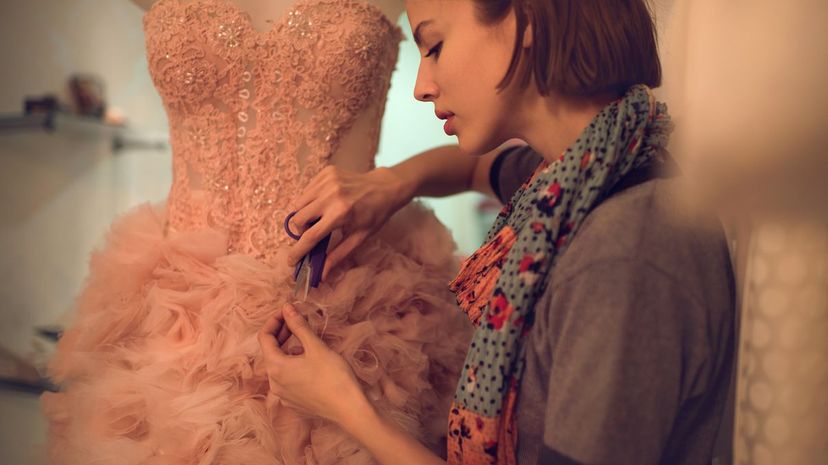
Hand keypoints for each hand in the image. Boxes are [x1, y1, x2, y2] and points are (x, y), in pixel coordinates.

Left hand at [257, 304, 370, 424]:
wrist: (348, 409)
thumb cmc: (333, 376)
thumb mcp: (316, 347)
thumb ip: (298, 326)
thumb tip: (286, 308)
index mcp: (275, 367)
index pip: (264, 337)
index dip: (274, 321)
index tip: (287, 311)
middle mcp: (274, 383)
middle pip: (271, 352)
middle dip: (282, 334)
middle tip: (296, 321)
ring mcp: (283, 395)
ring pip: (279, 366)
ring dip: (288, 350)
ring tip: (305, 341)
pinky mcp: (293, 403)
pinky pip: (287, 379)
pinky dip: (293, 366)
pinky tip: (309, 363)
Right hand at [286, 166, 414, 277]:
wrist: (385, 187)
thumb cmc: (375, 215)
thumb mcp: (359, 237)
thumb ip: (338, 255)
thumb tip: (322, 274)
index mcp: (341, 213)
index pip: (310, 236)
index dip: (298, 251)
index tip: (291, 261)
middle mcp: (331, 195)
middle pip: (298, 218)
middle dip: (301, 231)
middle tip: (313, 234)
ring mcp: (327, 181)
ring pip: (298, 203)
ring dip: (304, 214)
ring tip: (320, 218)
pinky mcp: (326, 172)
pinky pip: (307, 191)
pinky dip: (310, 201)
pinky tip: (325, 203)